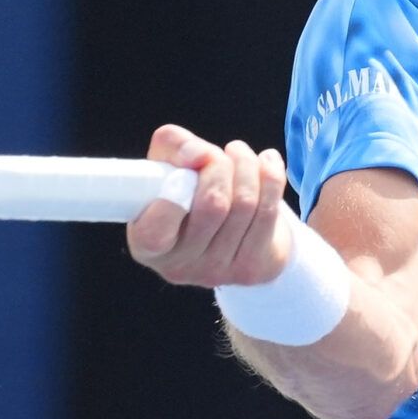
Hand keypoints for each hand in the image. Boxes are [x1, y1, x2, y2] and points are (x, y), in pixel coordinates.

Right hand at [126, 124, 291, 286]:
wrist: (226, 233)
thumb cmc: (186, 192)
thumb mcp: (165, 165)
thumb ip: (171, 146)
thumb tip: (199, 155)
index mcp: (146, 245)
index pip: (156, 228)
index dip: (174, 193)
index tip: (187, 167)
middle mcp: (179, 265)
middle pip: (213, 205)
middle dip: (219, 166)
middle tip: (215, 154)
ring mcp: (217, 271)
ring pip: (245, 205)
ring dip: (246, 165)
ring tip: (238, 153)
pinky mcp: (252, 268)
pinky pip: (269, 211)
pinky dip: (271, 176)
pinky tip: (267, 162)